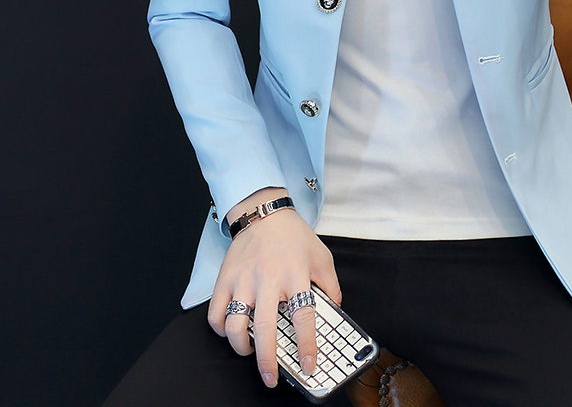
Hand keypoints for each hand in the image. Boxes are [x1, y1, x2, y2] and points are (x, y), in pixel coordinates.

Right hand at [207, 206, 341, 388]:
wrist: (264, 213)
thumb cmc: (294, 237)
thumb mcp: (321, 256)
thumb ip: (330, 286)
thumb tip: (335, 313)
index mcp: (296, 274)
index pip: (303, 316)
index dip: (306, 345)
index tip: (308, 365)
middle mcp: (268, 279)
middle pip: (265, 329)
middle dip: (267, 360)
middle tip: (271, 378)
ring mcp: (243, 280)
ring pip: (234, 325)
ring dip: (241, 347)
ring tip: (250, 351)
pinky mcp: (224, 279)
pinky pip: (215, 314)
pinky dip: (221, 330)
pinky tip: (232, 330)